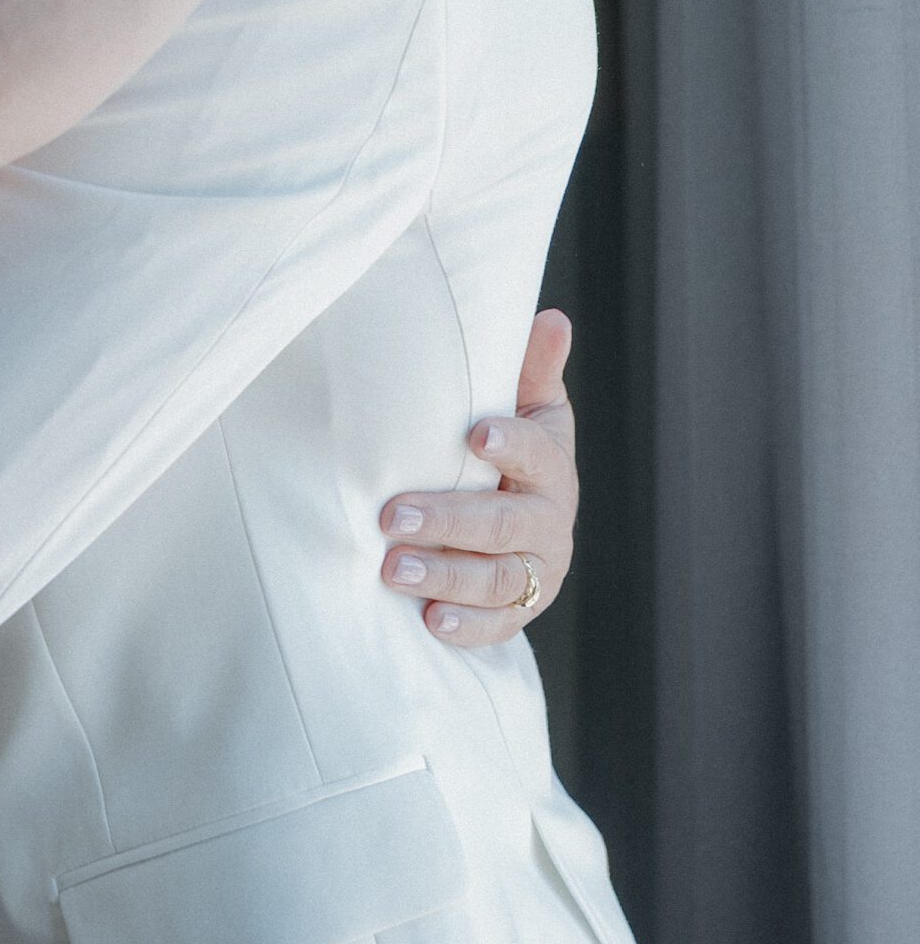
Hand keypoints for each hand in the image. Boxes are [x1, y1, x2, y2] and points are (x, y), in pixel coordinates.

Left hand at [377, 309, 577, 645]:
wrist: (520, 525)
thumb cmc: (506, 452)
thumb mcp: (524, 408)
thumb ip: (530, 370)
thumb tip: (552, 317)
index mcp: (551, 468)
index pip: (538, 454)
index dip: (511, 445)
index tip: (474, 434)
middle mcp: (550, 523)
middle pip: (506, 524)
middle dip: (450, 520)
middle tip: (391, 515)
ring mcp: (536, 572)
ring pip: (497, 578)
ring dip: (445, 575)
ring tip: (392, 569)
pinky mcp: (517, 612)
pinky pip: (496, 625)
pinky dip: (466, 626)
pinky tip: (429, 620)